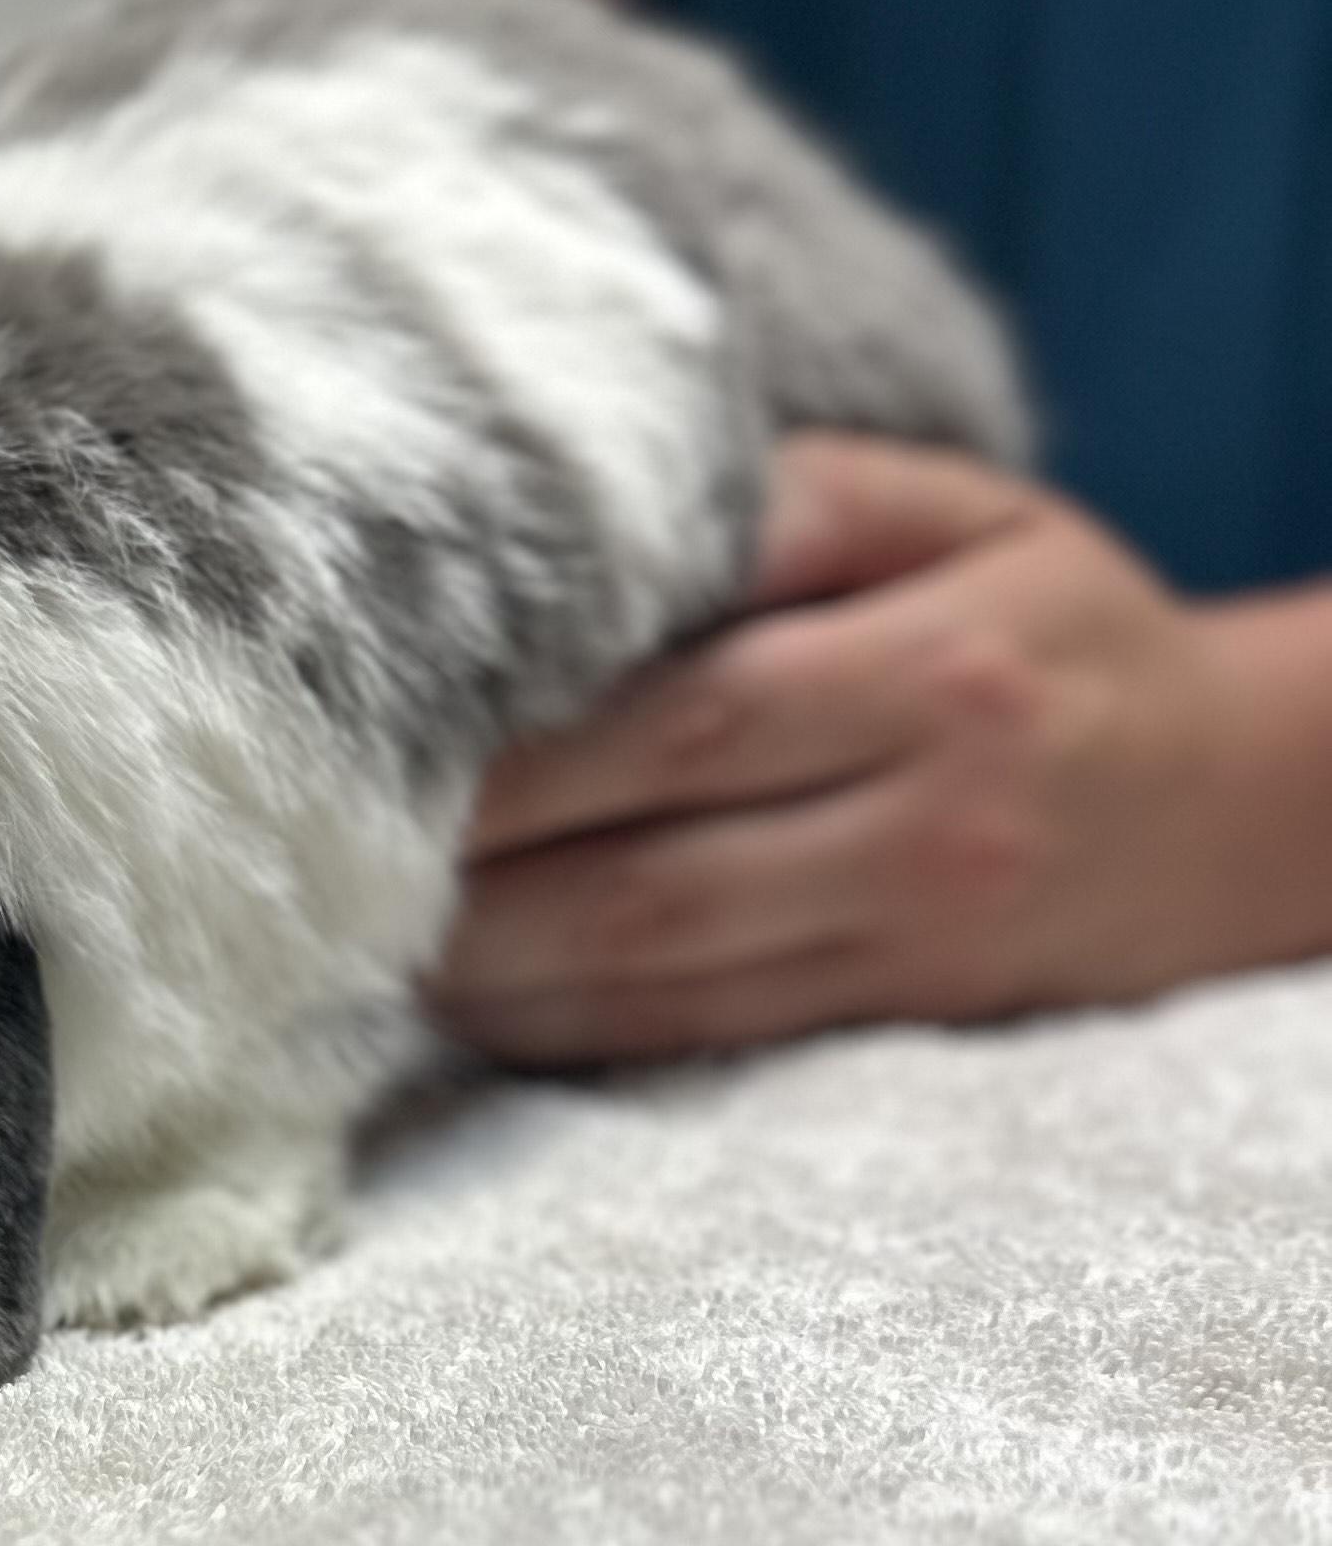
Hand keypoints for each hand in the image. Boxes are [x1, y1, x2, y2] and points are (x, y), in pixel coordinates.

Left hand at [429, 435, 1331, 1065]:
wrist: (1238, 801)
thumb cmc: (1052, 622)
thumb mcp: (960, 508)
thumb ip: (793, 499)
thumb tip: (606, 510)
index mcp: (933, 672)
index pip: (673, 720)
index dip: (506, 751)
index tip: (362, 733)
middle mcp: (923, 826)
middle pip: (639, 877)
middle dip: (458, 877)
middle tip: (307, 850)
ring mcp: (910, 946)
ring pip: (652, 987)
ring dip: (483, 973)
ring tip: (344, 932)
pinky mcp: (895, 1027)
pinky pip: (694, 1047)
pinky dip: (560, 1034)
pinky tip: (458, 995)